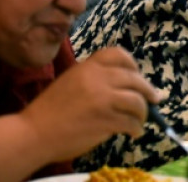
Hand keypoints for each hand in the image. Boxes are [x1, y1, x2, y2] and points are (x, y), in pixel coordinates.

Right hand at [17, 47, 161, 161]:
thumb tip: (126, 83)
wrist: (33, 133)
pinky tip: (133, 133)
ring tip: (139, 120)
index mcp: (88, 66)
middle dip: (148, 91)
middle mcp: (98, 78)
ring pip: (138, 101)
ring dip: (144, 113)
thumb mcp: (71, 82)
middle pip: (135, 79)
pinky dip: (136, 128)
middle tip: (153, 100)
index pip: (119, 54)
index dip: (133, 65)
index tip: (138, 76)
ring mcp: (104, 99)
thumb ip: (96, 79)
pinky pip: (132, 122)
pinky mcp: (106, 120)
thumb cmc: (50, 110)